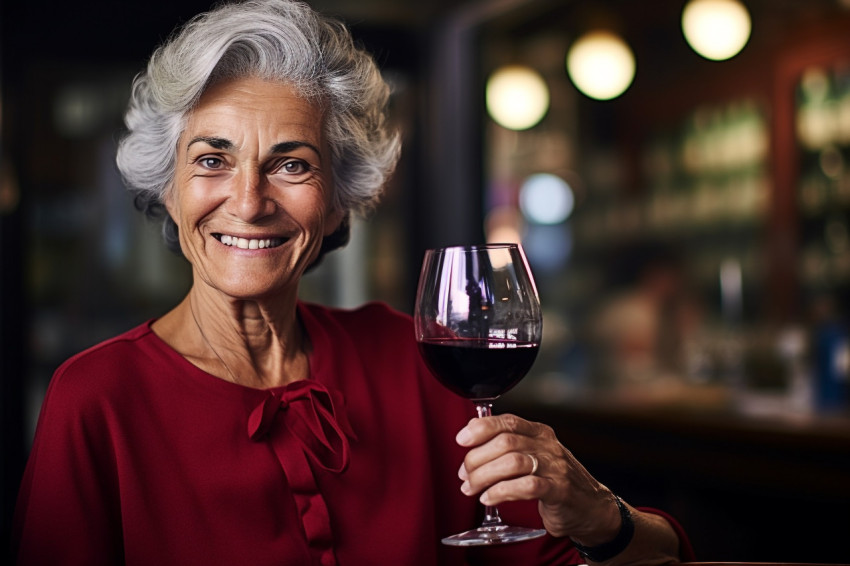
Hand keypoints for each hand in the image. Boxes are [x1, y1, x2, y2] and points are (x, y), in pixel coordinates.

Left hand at [455, 413, 620, 542]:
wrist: (591, 508)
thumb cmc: (555, 481)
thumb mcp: (533, 456)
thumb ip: (507, 444)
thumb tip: (471, 431)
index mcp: (539, 433)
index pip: (507, 421)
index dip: (481, 428)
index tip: (461, 439)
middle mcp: (548, 445)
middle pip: (505, 443)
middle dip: (477, 459)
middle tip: (464, 475)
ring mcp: (555, 467)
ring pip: (513, 462)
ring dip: (484, 476)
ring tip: (471, 488)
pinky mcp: (559, 490)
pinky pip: (526, 486)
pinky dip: (501, 492)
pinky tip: (488, 498)